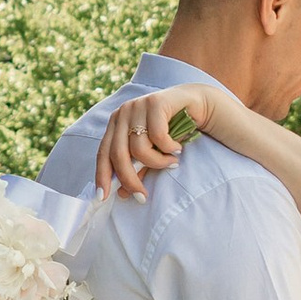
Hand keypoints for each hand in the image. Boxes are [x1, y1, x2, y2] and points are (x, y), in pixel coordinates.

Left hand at [95, 84, 215, 197]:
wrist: (198, 104)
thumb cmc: (172, 130)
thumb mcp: (152, 152)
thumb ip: (138, 168)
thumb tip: (123, 194)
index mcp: (117, 123)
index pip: (103, 152)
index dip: (102, 175)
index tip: (102, 197)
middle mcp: (123, 112)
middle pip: (118, 153)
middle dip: (129, 179)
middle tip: (142, 196)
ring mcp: (138, 105)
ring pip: (138, 148)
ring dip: (157, 162)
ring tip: (171, 162)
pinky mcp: (155, 102)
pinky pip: (158, 136)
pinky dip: (169, 148)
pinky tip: (177, 148)